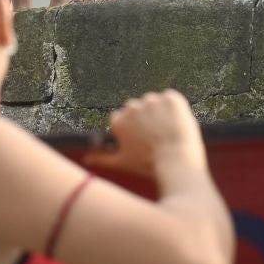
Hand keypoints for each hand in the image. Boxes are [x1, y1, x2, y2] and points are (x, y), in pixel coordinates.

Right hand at [86, 89, 205, 177]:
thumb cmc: (149, 165)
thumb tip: (86, 159)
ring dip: (161, 112)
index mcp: (119, 120)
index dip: (134, 128)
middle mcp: (132, 107)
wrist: (177, 161)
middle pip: (138, 108)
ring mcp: (152, 101)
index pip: (123, 117)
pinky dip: (175, 108)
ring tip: (169, 131)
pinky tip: (177, 123)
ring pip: (155, 103)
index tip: (143, 138)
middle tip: (158, 136)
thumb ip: (101, 158)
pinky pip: (171, 98)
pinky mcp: (171, 98)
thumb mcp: (122, 163)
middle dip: (146, 118)